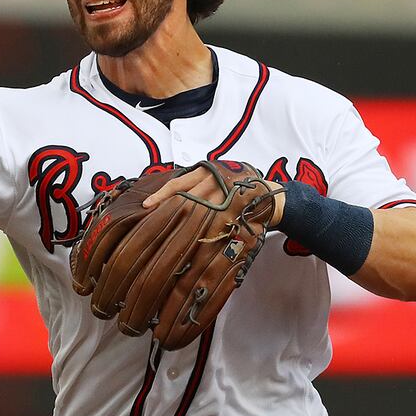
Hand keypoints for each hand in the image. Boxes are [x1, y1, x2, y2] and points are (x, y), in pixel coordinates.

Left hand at [142, 164, 285, 225]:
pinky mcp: (236, 211)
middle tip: (151, 226)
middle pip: (185, 199)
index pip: (177, 184)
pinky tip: (191, 242)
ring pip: (197, 213)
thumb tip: (168, 198)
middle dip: (168, 213)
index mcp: (207, 172)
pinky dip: (202, 234)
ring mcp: (226, 197)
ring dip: (182, 226)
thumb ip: (196, 184)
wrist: (270, 195)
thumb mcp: (217, 176)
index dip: (160, 196)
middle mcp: (215, 182)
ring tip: (167, 238)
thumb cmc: (239, 186)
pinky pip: (214, 225)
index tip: (146, 206)